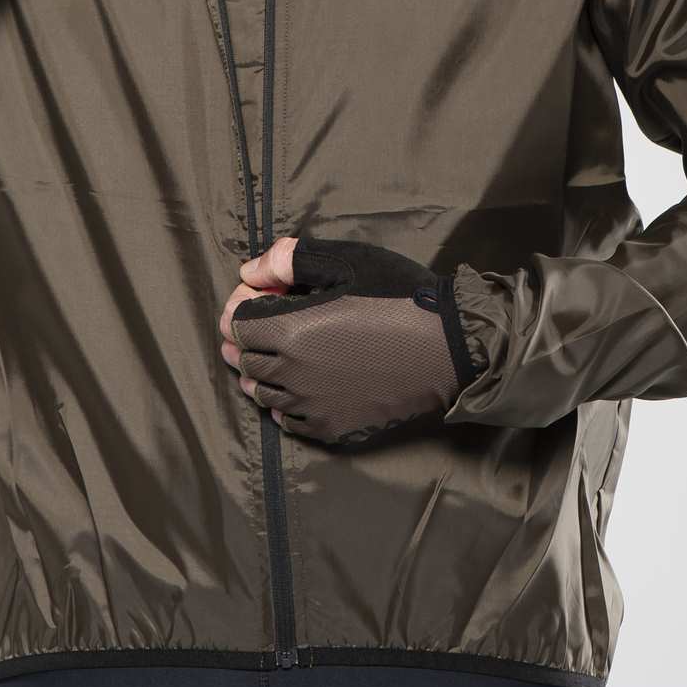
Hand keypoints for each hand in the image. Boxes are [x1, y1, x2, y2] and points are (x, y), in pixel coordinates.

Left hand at [218, 233, 483, 445]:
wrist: (448, 347)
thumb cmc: (399, 295)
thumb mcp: (346, 261)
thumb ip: (289, 260)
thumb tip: (249, 272)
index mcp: (291, 331)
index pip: (238, 324)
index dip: (242, 305)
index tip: (258, 295)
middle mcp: (294, 374)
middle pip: (247, 360)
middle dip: (245, 339)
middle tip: (258, 324)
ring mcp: (313, 405)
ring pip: (263, 394)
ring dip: (259, 373)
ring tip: (271, 356)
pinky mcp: (333, 426)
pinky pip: (290, 421)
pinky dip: (282, 404)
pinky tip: (292, 390)